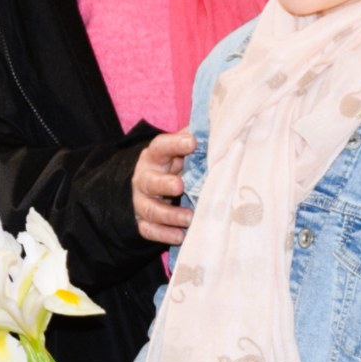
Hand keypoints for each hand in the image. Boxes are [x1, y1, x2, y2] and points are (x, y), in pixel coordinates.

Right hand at [133, 131, 194, 245]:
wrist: (146, 188)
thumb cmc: (171, 166)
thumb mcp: (179, 152)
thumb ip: (193, 141)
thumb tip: (220, 124)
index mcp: (154, 157)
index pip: (160, 147)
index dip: (174, 144)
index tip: (192, 142)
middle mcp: (144, 178)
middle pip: (149, 181)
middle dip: (163, 184)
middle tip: (180, 186)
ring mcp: (141, 201)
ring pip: (150, 209)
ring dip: (169, 215)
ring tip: (189, 218)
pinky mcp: (142, 222)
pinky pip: (149, 230)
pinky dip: (164, 234)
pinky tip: (180, 236)